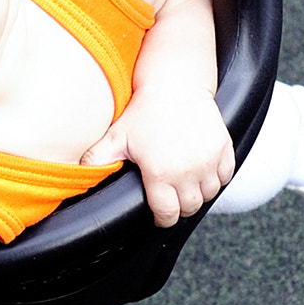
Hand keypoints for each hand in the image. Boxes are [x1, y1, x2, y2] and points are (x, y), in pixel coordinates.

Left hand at [84, 86, 234, 226]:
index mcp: (160, 174)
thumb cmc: (144, 111)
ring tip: (185, 183)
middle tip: (171, 197)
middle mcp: (188, 171)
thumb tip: (78, 174)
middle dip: (179, 207)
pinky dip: (216, 177)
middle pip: (189, 208)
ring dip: (198, 193)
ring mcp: (209, 161)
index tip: (160, 214)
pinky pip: (225, 176)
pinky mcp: (224, 149)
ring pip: (209, 194)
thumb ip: (97, 159)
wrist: (174, 86)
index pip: (167, 215)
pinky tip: (202, 170)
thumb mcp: (116, 136)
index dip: (162, 218)